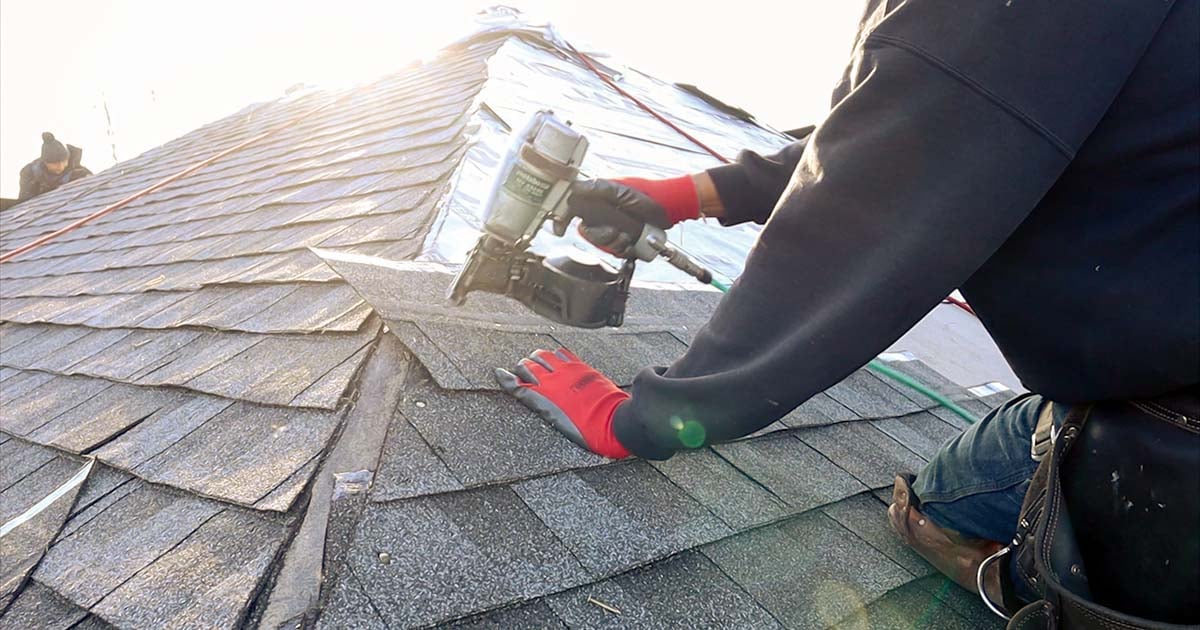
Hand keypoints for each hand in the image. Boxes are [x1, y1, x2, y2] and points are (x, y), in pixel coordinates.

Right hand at [495, 348, 630, 458]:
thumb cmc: (586, 431)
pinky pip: (562, 353)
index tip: (498, 373)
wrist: (611, 422)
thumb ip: (542, 407)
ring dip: (536, 358)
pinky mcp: (580, 366)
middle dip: (521, 368)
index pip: (516, 384)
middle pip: (526, 366)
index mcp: (542, 398)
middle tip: (520, 372)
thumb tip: (531, 397)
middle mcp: (551, 381)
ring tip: (536, 361)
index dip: (505, 378)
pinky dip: (556, 354)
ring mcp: (566, 371)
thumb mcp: (557, 424)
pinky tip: (556, 357)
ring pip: (542, 355)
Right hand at [567, 176, 699, 254]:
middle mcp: (602, 215)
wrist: (668, 209)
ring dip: (613, 243)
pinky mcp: (623, 240)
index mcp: (597, 201)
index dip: (561, 219)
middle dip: (599, 235)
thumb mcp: (620, 189)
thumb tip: (573, 188)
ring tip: (627, 236)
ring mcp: (612, 228)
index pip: (571, 209)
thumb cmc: (646, 194)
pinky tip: (632, 241)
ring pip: (600, 243)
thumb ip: (596, 188)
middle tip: (613, 231)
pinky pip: (615, 251)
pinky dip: (623, 248)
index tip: (559, 229)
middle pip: (586, 232)